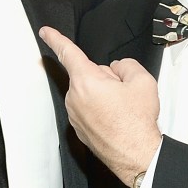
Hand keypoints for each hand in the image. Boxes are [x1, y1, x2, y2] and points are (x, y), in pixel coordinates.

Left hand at [39, 26, 161, 186]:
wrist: (136, 155)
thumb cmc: (136, 123)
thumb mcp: (142, 81)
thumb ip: (126, 64)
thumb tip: (118, 69)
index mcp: (86, 81)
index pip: (68, 52)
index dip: (55, 38)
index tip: (45, 32)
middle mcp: (75, 98)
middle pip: (88, 75)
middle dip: (105, 78)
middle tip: (124, 94)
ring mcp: (75, 115)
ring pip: (89, 93)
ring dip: (104, 96)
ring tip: (122, 111)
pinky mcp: (79, 128)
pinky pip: (89, 110)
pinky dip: (102, 112)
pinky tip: (116, 120)